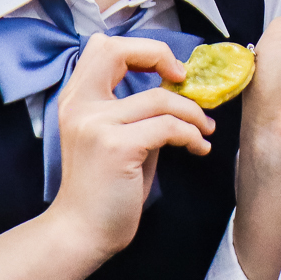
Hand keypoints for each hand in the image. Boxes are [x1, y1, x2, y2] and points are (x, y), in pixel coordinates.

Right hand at [42, 35, 213, 263]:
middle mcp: (80, 105)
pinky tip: (198, 148)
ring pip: (160, 98)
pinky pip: (168, 127)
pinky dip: (191, 135)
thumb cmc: (103, 189)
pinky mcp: (117, 146)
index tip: (169, 72)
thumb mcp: (113, 138)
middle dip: (160, 55)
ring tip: (204, 130)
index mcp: (76, 100)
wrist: (81, 233)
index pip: (103, 47)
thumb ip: (134, 111)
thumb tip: (173, 87)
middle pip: (118, 50)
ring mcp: (97, 124)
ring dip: (193, 113)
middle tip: (184, 80)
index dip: (141, 49)